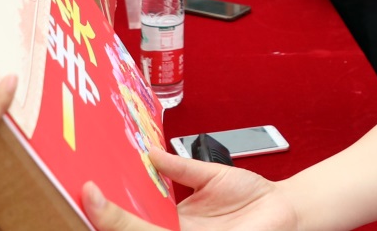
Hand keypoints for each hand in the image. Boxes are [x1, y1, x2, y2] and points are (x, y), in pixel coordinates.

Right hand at [83, 150, 299, 230]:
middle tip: (88, 200)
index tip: (90, 190)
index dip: (110, 209)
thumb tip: (151, 153)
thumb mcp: (212, 176)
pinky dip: (149, 226)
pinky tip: (137, 220)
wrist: (287, 210)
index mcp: (176, 223)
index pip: (135, 219)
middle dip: (110, 220)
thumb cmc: (254, 198)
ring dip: (125, 224)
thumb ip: (181, 168)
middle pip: (136, 230)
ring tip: (102, 210)